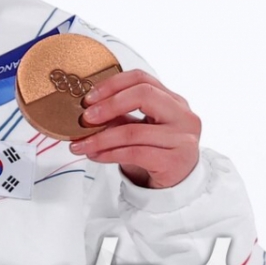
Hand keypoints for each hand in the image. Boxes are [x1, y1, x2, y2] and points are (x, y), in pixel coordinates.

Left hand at [68, 69, 200, 188]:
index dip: (112, 84)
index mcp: (174, 100)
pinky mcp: (175, 162)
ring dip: (101, 138)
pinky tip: (95, 156)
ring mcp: (182, 139)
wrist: (176, 186)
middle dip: (109, 105)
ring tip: (82, 145)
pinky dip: (109, 154)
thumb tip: (86, 111)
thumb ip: (120, 115)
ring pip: (133, 131)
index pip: (142, 78)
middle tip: (86, 117)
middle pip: (144, 95)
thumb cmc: (156, 151)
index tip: (89, 98)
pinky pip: (134, 153)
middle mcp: (183, 115)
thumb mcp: (139, 128)